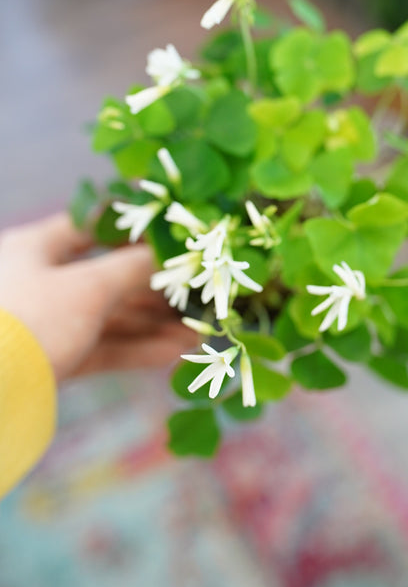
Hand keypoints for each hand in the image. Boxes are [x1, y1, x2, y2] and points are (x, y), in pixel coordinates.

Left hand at [0, 213, 195, 380]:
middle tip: (194, 297)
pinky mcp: (52, 359)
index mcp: (34, 248)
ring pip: (107, 317)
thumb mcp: (88, 287)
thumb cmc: (33, 322)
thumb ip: (132, 268)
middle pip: (105, 278)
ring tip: (196, 333)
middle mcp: (38, 282)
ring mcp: (45, 323)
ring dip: (152, 324)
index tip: (169, 241)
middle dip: (154, 291)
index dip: (130, 232)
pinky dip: (135, 349)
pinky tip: (174, 353)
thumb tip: (165, 254)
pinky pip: (100, 347)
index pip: (88, 227)